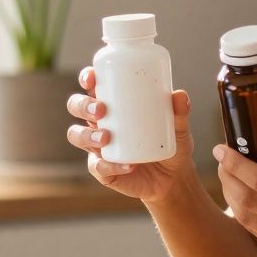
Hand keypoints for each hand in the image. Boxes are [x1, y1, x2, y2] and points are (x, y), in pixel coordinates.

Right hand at [66, 67, 195, 202]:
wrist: (172, 178)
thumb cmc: (170, 144)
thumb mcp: (179, 128)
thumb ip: (180, 113)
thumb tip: (180, 96)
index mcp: (114, 104)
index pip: (93, 85)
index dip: (87, 78)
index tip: (92, 78)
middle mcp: (100, 122)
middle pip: (77, 106)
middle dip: (83, 105)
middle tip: (101, 109)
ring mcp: (98, 147)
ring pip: (77, 135)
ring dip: (87, 135)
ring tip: (106, 137)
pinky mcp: (103, 169)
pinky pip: (98, 167)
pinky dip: (110, 165)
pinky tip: (128, 165)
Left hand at [214, 98, 256, 256]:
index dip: (235, 164)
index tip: (220, 149)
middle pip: (247, 199)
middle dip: (226, 177)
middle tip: (221, 160)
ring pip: (245, 217)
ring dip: (229, 194)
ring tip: (226, 176)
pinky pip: (254, 231)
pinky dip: (241, 211)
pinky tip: (239, 196)